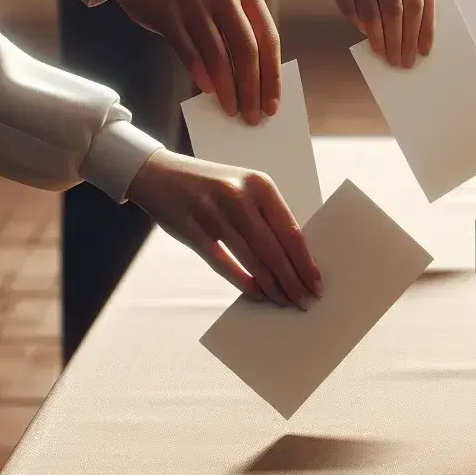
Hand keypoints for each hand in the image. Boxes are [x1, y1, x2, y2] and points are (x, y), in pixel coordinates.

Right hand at [105, 0, 278, 124]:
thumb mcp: (223, 2)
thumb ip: (240, 32)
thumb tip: (256, 84)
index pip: (269, 37)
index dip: (272, 75)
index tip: (273, 105)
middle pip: (247, 49)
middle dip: (251, 89)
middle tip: (252, 116)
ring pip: (218, 54)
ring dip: (227, 89)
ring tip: (231, 109)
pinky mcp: (167, 12)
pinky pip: (190, 52)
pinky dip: (201, 75)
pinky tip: (208, 91)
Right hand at [126, 149, 320, 307]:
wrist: (159, 173)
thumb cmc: (211, 185)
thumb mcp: (244, 187)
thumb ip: (266, 215)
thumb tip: (293, 256)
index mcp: (261, 185)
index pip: (291, 232)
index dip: (305, 261)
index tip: (315, 282)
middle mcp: (240, 198)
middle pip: (275, 250)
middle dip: (292, 280)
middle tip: (304, 300)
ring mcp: (215, 214)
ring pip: (252, 259)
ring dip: (271, 285)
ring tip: (283, 301)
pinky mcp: (193, 230)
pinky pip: (223, 263)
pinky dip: (242, 281)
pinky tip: (256, 293)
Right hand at [276, 0, 434, 68]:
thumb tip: (408, 18)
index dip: (426, 26)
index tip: (424, 49)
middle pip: (404, 5)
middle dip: (404, 39)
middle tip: (402, 60)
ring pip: (376, 8)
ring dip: (381, 36)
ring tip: (383, 52)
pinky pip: (348, 0)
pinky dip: (357, 20)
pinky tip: (363, 31)